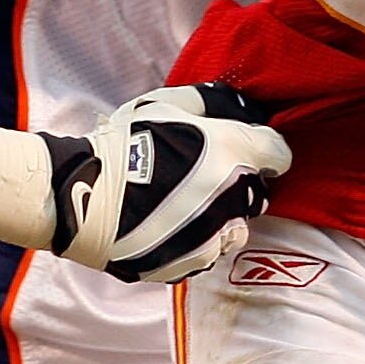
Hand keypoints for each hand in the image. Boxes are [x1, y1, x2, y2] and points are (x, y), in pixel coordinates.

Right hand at [44, 84, 290, 282]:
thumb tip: (235, 104)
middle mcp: (235, 195)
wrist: (86, 198)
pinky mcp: (197, 262)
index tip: (248, 151)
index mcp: (233, 152)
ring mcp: (218, 233)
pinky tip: (169, 227)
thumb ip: (207, 101)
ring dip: (222, 216)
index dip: (264, 151)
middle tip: (202, 176)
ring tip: (184, 206)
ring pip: (238, 226)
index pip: (278, 154)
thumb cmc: (122, 144)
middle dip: (240, 183)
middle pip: (258, 192)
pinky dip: (198, 241)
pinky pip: (211, 251)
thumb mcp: (163, 104)